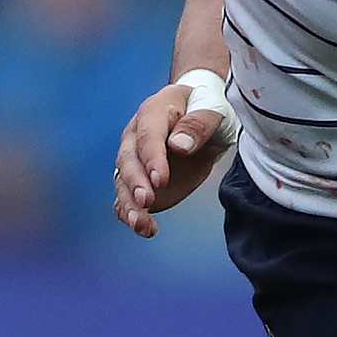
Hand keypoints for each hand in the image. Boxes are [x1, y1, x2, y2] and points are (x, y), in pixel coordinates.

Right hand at [114, 81, 229, 236]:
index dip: (152, 158)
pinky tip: (145, 229)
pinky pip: (128, 199)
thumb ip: (198, 124)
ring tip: (143, 225)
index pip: (148, 136)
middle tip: (146, 201)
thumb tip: (179, 146)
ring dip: (130, 205)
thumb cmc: (207, 108)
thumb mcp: (212, 109)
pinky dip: (132, 215)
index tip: (160, 179)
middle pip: (128, 160)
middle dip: (135, 183)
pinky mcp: (140, 182)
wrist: (203, 119)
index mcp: (153, 112)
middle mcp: (135, 137)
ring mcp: (135, 161)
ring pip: (123, 183)